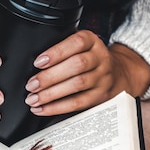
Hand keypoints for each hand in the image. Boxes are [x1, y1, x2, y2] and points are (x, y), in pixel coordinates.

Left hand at [24, 30, 149, 115]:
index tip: (38, 62)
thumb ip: (62, 48)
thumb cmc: (89, 58)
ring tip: (33, 99)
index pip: (77, 42)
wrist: (118, 73)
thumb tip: (33, 63)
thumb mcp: (80, 46)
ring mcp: (103, 78)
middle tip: (31, 85)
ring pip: (77, 85)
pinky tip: (43, 108)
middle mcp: (100, 58)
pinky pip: (78, 102)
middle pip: (77, 66)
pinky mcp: (100, 95)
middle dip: (50, 77)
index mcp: (92, 41)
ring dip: (51, 94)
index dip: (57, 52)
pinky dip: (58, 107)